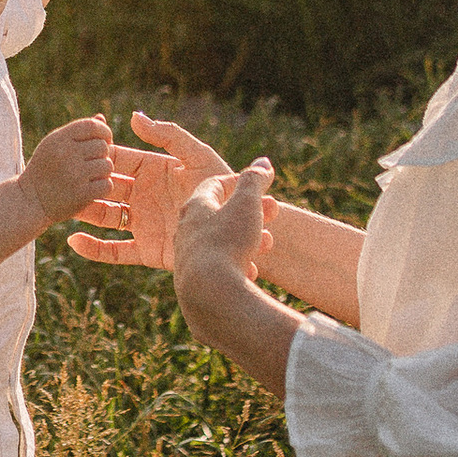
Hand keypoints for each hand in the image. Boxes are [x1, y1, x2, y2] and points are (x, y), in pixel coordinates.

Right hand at [22, 112, 116, 228]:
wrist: (29, 201)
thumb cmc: (44, 170)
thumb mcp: (53, 145)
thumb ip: (77, 132)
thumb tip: (101, 119)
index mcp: (59, 139)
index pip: (92, 125)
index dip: (104, 131)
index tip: (104, 141)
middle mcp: (66, 154)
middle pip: (102, 146)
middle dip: (102, 155)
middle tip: (92, 163)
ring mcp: (74, 174)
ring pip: (107, 166)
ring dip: (103, 172)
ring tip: (89, 177)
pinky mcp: (81, 194)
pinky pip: (106, 185)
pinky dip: (102, 188)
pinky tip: (91, 189)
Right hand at [67, 106, 233, 267]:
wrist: (241, 232)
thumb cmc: (225, 188)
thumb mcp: (198, 156)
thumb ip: (168, 135)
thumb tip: (133, 118)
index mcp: (154, 170)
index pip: (119, 160)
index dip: (99, 157)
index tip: (78, 152)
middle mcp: (144, 196)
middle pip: (106, 189)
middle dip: (85, 185)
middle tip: (61, 182)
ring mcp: (143, 224)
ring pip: (105, 218)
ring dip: (84, 213)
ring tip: (63, 209)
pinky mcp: (147, 250)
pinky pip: (114, 250)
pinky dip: (93, 249)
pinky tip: (73, 242)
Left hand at [172, 158, 275, 295]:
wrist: (210, 293)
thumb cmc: (228, 241)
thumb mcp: (246, 204)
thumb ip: (254, 181)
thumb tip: (262, 163)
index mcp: (194, 207)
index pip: (213, 185)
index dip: (237, 182)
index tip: (257, 186)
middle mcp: (185, 231)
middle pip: (219, 215)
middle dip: (249, 214)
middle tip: (272, 213)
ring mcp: (187, 258)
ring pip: (222, 243)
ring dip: (247, 240)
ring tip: (267, 244)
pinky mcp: (192, 283)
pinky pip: (219, 269)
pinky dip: (238, 266)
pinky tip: (251, 271)